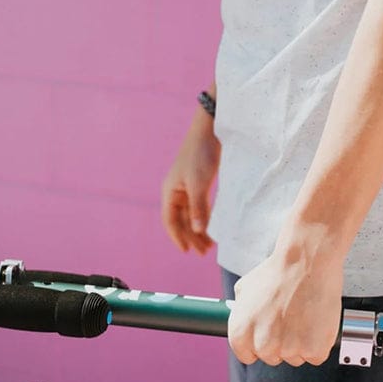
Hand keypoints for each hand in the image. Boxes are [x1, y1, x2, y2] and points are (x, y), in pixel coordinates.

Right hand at [161, 112, 220, 255]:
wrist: (210, 129)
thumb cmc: (201, 153)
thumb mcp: (199, 183)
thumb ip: (198, 208)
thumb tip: (198, 231)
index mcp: (170, 191)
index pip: (170, 220)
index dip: (177, 237)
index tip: (186, 251)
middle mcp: (176, 190)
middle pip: (181, 219)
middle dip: (191, 236)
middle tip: (203, 252)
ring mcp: (187, 186)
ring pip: (191, 213)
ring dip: (199, 229)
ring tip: (209, 245)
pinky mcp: (199, 181)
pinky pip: (199, 205)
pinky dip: (205, 217)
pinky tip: (212, 226)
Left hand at [228, 245, 343, 365]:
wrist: (306, 263)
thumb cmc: (278, 272)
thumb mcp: (245, 288)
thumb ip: (241, 311)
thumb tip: (242, 317)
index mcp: (240, 333)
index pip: (248, 355)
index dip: (260, 344)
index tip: (270, 334)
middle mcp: (262, 345)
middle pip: (273, 358)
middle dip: (282, 343)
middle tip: (291, 319)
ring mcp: (288, 350)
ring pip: (296, 357)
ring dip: (302, 342)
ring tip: (305, 316)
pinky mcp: (313, 350)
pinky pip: (316, 356)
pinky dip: (320, 342)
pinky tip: (317, 322)